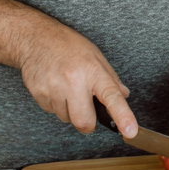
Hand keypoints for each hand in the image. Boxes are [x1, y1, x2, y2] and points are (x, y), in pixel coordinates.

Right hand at [18, 25, 137, 137]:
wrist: (38, 38)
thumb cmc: (70, 46)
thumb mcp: (96, 57)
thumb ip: (111, 79)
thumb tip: (124, 96)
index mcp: (94, 71)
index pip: (112, 97)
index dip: (122, 116)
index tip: (130, 131)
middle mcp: (73, 80)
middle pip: (84, 122)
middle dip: (87, 122)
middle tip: (86, 108)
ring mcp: (54, 87)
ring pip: (65, 118)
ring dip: (69, 110)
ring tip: (66, 88)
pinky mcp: (38, 93)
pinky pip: (51, 112)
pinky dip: (55, 105)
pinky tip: (54, 87)